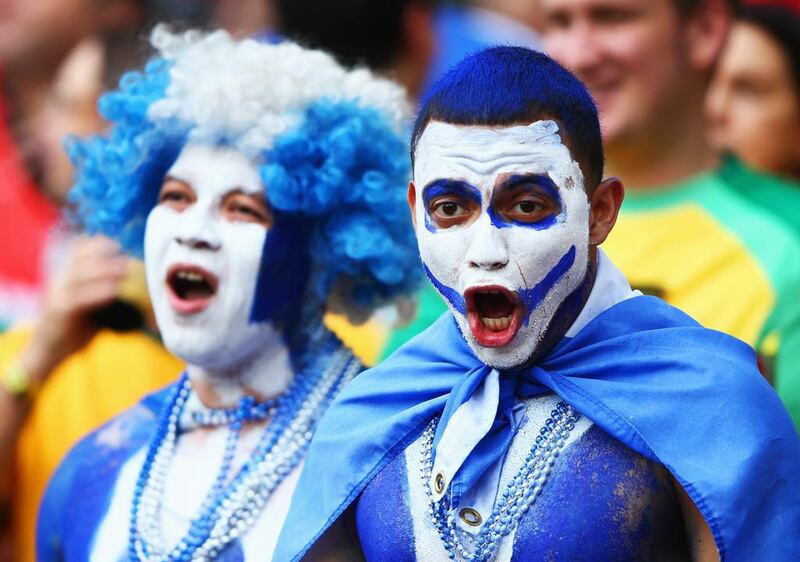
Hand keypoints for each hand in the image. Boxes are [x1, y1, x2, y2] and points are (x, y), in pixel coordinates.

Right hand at [18, 236, 127, 386]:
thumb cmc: (72, 329)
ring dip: (105, 271)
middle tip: (126, 261)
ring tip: (124, 271)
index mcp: (64, 276)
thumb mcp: (88, 305)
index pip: (77, 250)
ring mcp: (57, 295)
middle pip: (81, 259)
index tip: (118, 246)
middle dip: (105, 257)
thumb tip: (130, 284)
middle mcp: (58, 281)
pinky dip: (97, 293)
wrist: (47, 352)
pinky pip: (79, 299)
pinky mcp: (59, 312)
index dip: (97, 245)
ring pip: (80, 276)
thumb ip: (102, 292)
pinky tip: (113, 292)